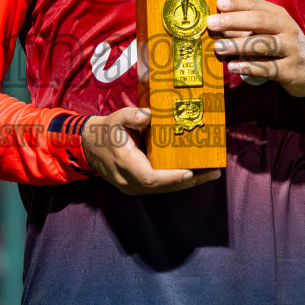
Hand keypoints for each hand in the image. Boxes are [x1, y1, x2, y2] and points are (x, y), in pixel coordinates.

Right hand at [82, 106, 223, 194]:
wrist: (91, 147)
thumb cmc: (106, 132)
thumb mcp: (115, 119)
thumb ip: (130, 116)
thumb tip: (147, 115)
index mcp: (124, 164)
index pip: (150, 177)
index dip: (171, 176)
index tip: (190, 171)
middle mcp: (130, 181)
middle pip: (163, 186)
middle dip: (190, 180)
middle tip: (214, 171)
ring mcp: (134, 187)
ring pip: (164, 188)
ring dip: (188, 182)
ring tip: (211, 173)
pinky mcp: (139, 186)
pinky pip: (161, 186)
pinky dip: (178, 180)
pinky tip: (196, 173)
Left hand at [209, 0, 304, 98]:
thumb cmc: (284, 47)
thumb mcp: (269, 32)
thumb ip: (245, 28)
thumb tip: (218, 25)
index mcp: (279, 16)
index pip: (257, 5)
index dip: (238, 3)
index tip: (219, 3)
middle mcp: (287, 29)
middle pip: (260, 21)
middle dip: (234, 21)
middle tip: (212, 23)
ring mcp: (291, 50)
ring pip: (263, 44)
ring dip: (238, 45)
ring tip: (218, 47)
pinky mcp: (290, 70)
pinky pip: (267, 68)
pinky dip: (248, 67)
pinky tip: (232, 67)